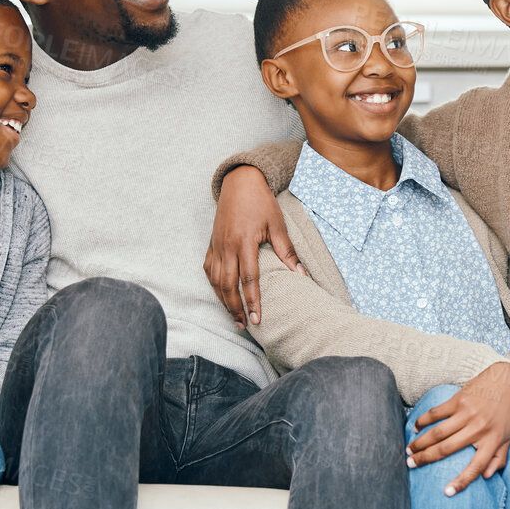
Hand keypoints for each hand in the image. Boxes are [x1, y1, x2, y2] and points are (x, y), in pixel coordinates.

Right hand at [204, 166, 303, 329]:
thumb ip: (286, 250)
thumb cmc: (261, 202)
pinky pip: (209, 269)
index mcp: (244, 242)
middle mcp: (227, 246)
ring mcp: (217, 246)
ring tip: (234, 317)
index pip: (248, 279)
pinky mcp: (211, 244)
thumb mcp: (277, 224)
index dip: (252, 301)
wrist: (239, 183)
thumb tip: (300, 274)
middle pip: (228, 285)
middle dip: (235, 308)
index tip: (257, 318)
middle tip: (244, 325)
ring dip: (224, 301)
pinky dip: (214, 285)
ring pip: (216, 280)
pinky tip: (221, 296)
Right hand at [407, 363, 509, 495]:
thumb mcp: (508, 437)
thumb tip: (486, 477)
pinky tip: (415, 428)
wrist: (505, 379)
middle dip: (425, 459)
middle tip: (410, 465)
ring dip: (420, 443)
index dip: (461, 482)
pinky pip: (436, 413)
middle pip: (447, 449)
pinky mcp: (458, 400)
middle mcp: (479, 428)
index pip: (476, 467)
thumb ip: (499, 458)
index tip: (447, 492)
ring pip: (437, 433)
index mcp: (492, 441)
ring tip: (409, 450)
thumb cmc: (506, 412)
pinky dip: (422, 421)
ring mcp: (467, 413)